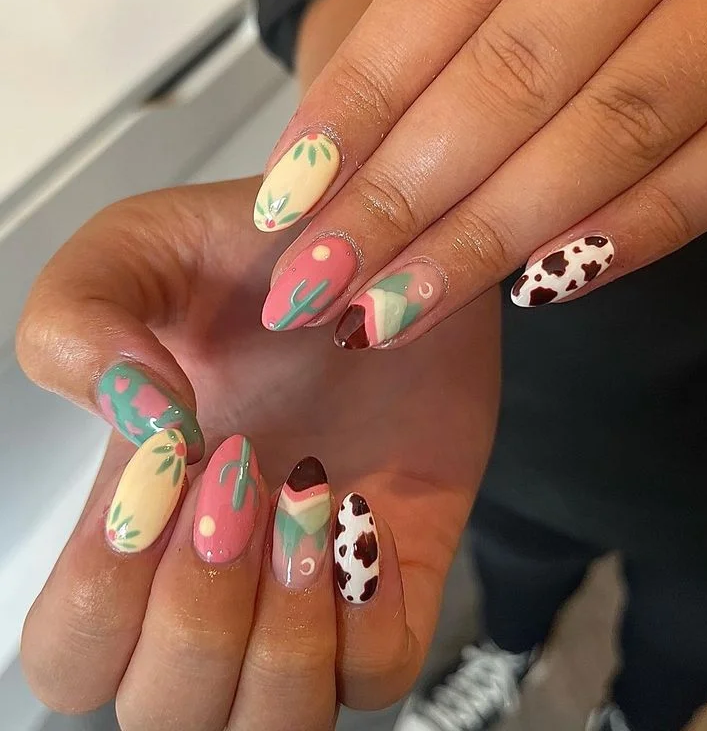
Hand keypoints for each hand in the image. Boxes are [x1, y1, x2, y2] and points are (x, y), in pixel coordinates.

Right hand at [17, 178, 497, 729]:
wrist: (379, 256)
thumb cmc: (253, 260)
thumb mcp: (139, 254)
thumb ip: (81, 323)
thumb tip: (136, 424)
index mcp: (141, 526)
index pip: (73, 657)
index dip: (104, 596)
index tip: (173, 469)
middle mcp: (222, 579)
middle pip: (169, 715)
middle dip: (200, 618)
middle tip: (243, 483)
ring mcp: (316, 589)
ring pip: (275, 724)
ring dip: (284, 634)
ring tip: (308, 497)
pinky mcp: (401, 575)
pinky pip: (378, 676)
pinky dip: (369, 624)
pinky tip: (363, 516)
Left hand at [254, 0, 706, 346]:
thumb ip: (425, 47)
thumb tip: (320, 165)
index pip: (424, 21)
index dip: (347, 120)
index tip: (283, 209)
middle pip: (504, 88)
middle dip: (400, 203)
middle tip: (319, 287)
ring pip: (606, 135)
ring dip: (487, 238)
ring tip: (396, 312)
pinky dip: (627, 235)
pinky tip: (536, 286)